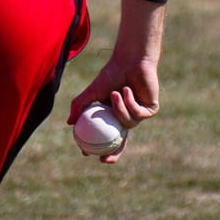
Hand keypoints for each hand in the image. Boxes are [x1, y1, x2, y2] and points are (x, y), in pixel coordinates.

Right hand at [67, 45, 159, 165]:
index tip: (86, 153)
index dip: (98, 149)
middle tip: (105, 157)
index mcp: (113, 116)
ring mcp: (140, 114)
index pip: (107, 138)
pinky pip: (138, 115)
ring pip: (128, 123)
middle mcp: (127, 117)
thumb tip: (69, 123)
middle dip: (114, 153)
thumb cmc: (111, 74)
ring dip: (119, 109)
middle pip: (121, 142)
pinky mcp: (151, 109)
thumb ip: (79, 106)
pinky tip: (127, 90)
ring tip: (115, 93)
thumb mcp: (91, 92)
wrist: (130, 61)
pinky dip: (129, 102)